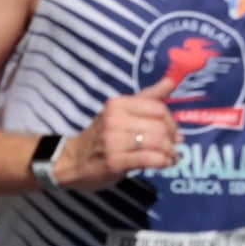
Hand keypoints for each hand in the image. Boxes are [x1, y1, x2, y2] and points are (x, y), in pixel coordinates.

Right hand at [53, 77, 181, 188]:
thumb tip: (171, 81)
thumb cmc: (100, 137)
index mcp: (117, 104)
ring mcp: (113, 142)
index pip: (157, 108)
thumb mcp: (120, 112)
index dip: (171, 121)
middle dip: (172, 139)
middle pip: (159, 126)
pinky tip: (164, 164)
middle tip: (173, 147)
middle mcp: (114, 120)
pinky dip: (163, 162)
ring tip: (170, 157)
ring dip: (169, 152)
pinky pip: (149, 159)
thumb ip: (147, 97)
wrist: (71, 161)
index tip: (173, 132)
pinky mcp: (115, 162)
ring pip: (157, 142)